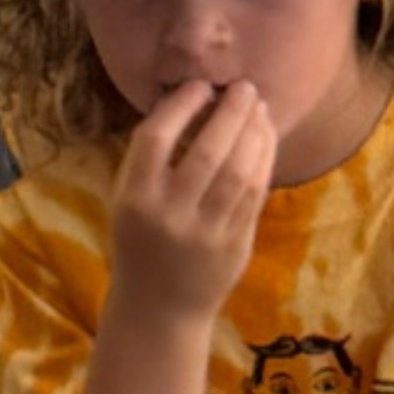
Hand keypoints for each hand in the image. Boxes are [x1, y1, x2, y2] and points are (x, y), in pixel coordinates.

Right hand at [109, 74, 274, 321]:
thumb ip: (152, 161)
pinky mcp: (235, 245)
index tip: (200, 85)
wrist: (159, 308)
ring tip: (259, 107)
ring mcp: (206, 232)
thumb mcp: (128, 200)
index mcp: (133, 198)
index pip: (156, 139)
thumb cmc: (140, 242)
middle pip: (207, 151)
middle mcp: (169, 214)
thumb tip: (192, 103)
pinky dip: (264, 158)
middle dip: (230, 112)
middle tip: (244, 87)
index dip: (181, 106)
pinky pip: (255, 193)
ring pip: (239, 171)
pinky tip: (266, 137)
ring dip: (253, 132)